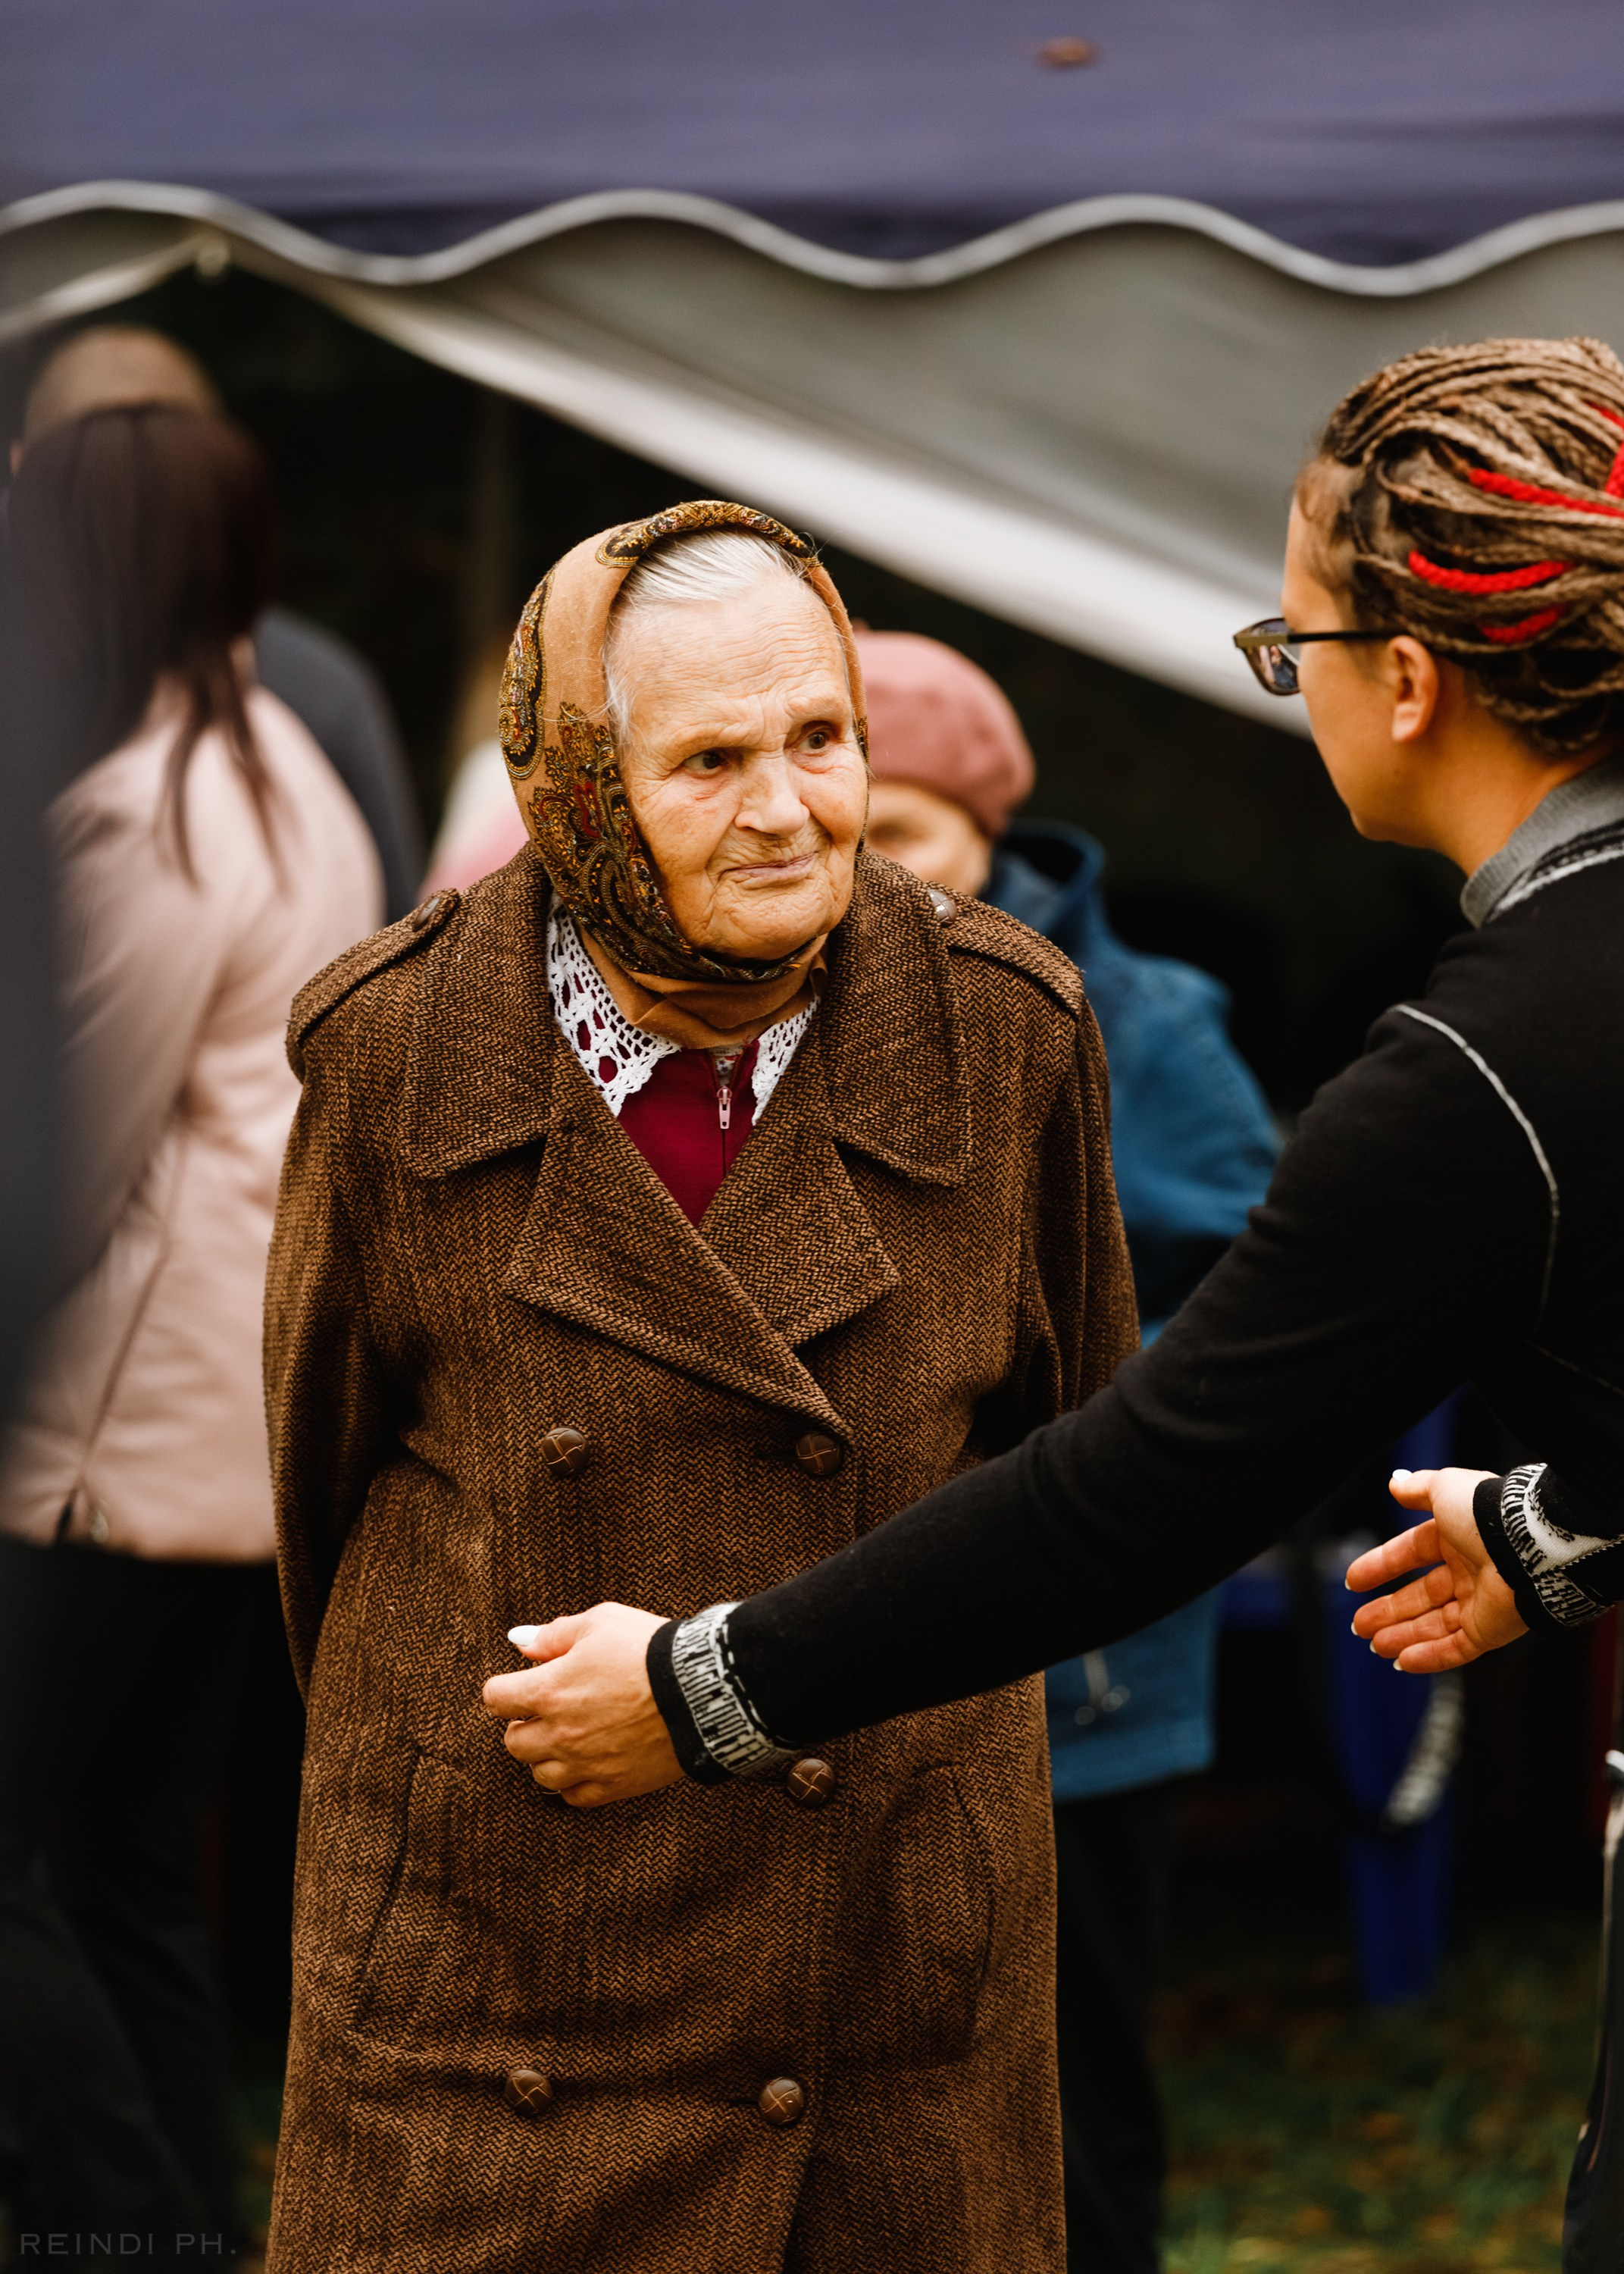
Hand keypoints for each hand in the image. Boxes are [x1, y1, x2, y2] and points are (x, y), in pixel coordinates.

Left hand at [480, 1603, 680, 1806]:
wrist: (701, 1688)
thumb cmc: (648, 1648)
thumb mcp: (600, 1622)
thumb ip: (554, 1634)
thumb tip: (521, 1642)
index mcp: (549, 1691)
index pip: (495, 1698)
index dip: (505, 1689)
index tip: (521, 1685)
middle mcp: (560, 1733)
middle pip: (513, 1742)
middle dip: (524, 1724)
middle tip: (546, 1711)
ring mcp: (585, 1764)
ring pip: (540, 1775)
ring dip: (547, 1756)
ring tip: (569, 1737)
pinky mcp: (614, 1786)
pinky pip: (574, 1796)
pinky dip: (574, 1782)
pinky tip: (588, 1762)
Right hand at [1345, 1467, 1526, 1671]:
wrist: (1527, 1545)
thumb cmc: (1485, 1514)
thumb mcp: (1444, 1488)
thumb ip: (1417, 1489)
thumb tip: (1395, 1483)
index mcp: (1457, 1538)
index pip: (1411, 1554)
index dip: (1381, 1566)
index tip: (1354, 1581)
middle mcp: (1469, 1572)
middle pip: (1420, 1596)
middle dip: (1388, 1611)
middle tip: (1360, 1624)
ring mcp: (1480, 1604)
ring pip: (1434, 1626)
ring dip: (1402, 1636)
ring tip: (1374, 1645)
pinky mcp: (1490, 1631)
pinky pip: (1456, 1649)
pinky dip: (1429, 1657)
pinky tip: (1403, 1661)